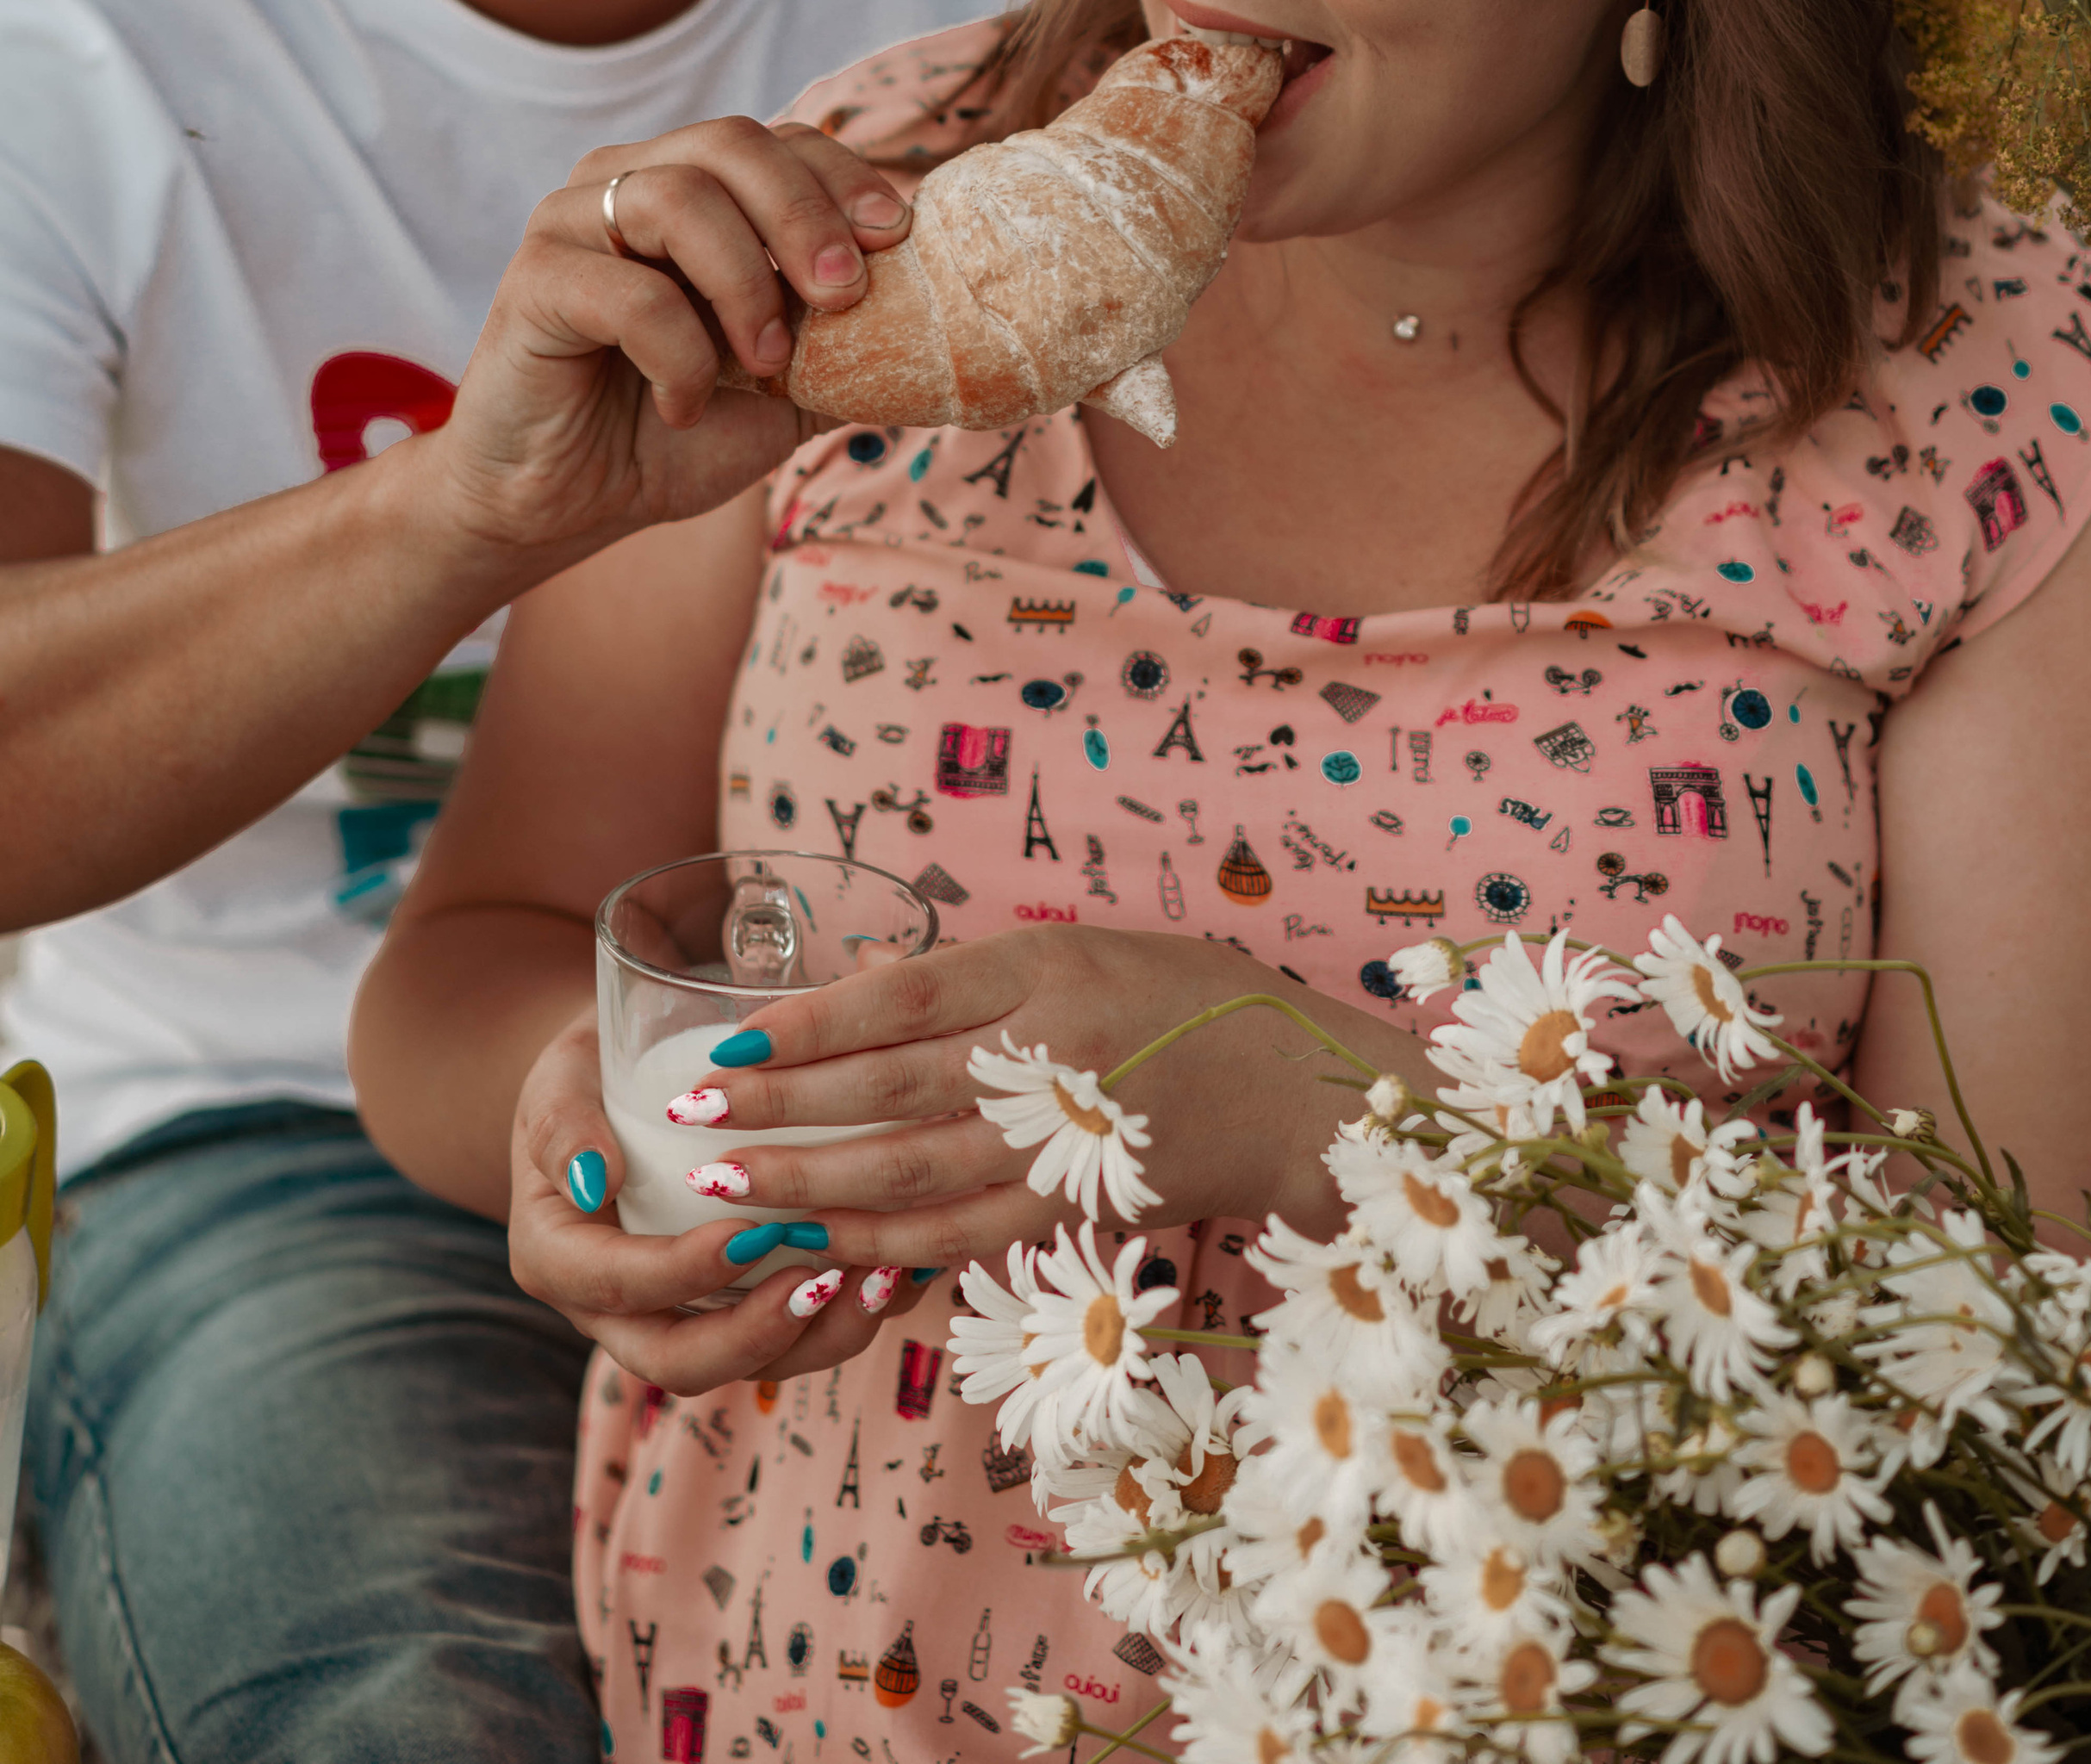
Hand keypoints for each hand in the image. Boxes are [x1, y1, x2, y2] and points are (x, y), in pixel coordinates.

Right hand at [416, 116, 913, 576]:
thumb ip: (848, 341)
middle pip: (732, 144)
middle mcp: (628, 181)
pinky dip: (678, 353)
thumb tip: (948, 320)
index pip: (781, 141)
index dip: (844, 177)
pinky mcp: (533, 281)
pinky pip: (628, 291)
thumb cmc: (672, 434)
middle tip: (844, 294)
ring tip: (764, 363)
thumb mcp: (787, 386)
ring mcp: (572, 222)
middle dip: (805, 214)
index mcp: (692, 186)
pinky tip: (683, 404)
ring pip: (679, 197)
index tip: (897, 239)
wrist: (563, 504)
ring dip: (745, 283)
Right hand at [507, 1003, 936, 1397]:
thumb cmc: (586, 1076)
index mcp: (560, 1262)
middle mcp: (616, 1311)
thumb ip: (564, 1126)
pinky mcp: (736, 1309)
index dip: (681, 1273)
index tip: (745, 1234)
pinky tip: (899, 1270)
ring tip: (876, 1281)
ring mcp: (681, 1318)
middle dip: (758, 1333)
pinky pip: (791, 1337)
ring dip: (818, 1336)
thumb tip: (595, 1181)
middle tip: (822, 1278)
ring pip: (750, 1366)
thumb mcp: (559, 1082)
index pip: (618, 1290)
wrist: (613, 1087)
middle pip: (683, 1361)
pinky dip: (847, 1315)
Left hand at [646, 926, 1421, 1278]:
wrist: (1300, 1093)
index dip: (805, 1025)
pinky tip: (817, 1243)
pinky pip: (959, 1236)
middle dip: (778, 1108)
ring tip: (724, 1187)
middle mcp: (1052, 1054)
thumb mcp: (1085, 950)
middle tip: (687, 1117)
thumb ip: (977, 978)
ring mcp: (1064, 1143)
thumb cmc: (1187, 1001)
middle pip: (888, 1088)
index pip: (899, 997)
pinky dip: (881, 1243)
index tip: (724, 1040)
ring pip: (911, 1172)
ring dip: (807, 1182)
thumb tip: (853, 992)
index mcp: (1049, 969)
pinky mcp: (1075, 1214)